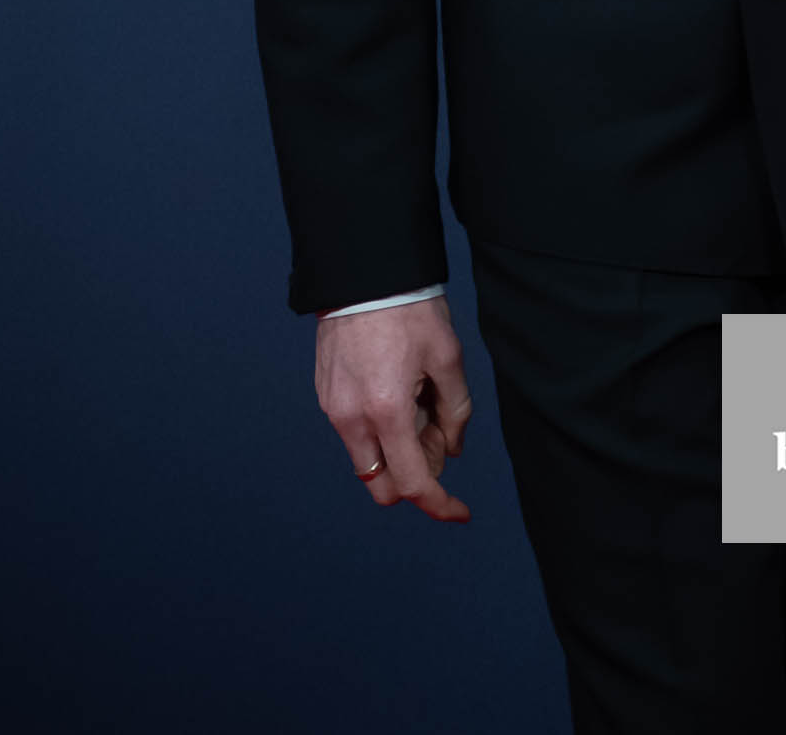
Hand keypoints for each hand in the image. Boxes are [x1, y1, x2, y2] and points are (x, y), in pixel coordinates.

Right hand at [315, 294, 473, 519]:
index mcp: (386, 412)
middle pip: (382, 486)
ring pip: (367, 459)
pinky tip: (397, 389)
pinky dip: (378, 429)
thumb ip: (455, 410)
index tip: (460, 511)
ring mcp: (332, 409)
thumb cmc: (409, 309)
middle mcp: (351, 420)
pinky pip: (354, 432)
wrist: (363, 273)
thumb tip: (452, 448)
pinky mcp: (325, 396)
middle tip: (437, 434)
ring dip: (396, 450)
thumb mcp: (447, 356)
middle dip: (415, 475)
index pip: (412, 483)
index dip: (440, 504)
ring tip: (418, 401)